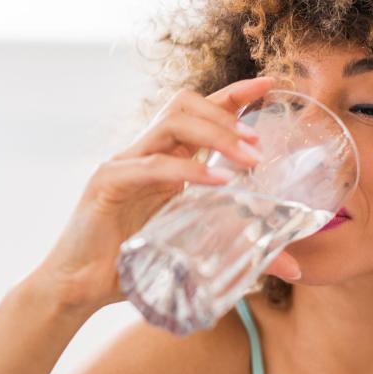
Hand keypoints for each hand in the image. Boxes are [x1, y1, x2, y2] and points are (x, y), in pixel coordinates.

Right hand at [33, 75, 300, 315]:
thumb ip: (241, 248)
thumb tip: (293, 265)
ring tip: (248, 158)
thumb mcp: (195, 249)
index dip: (235, 94)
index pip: (200, 111)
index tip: (271, 84)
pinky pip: (152, 166)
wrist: (79, 289)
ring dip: (215, 134)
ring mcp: (124, 163)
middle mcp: (145, 152)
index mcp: (165, 158)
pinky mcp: (107, 183)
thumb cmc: (135, 264)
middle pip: (185, 104)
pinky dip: (188, 170)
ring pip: (171, 123)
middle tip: (260, 142)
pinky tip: (217, 184)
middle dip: (227, 113)